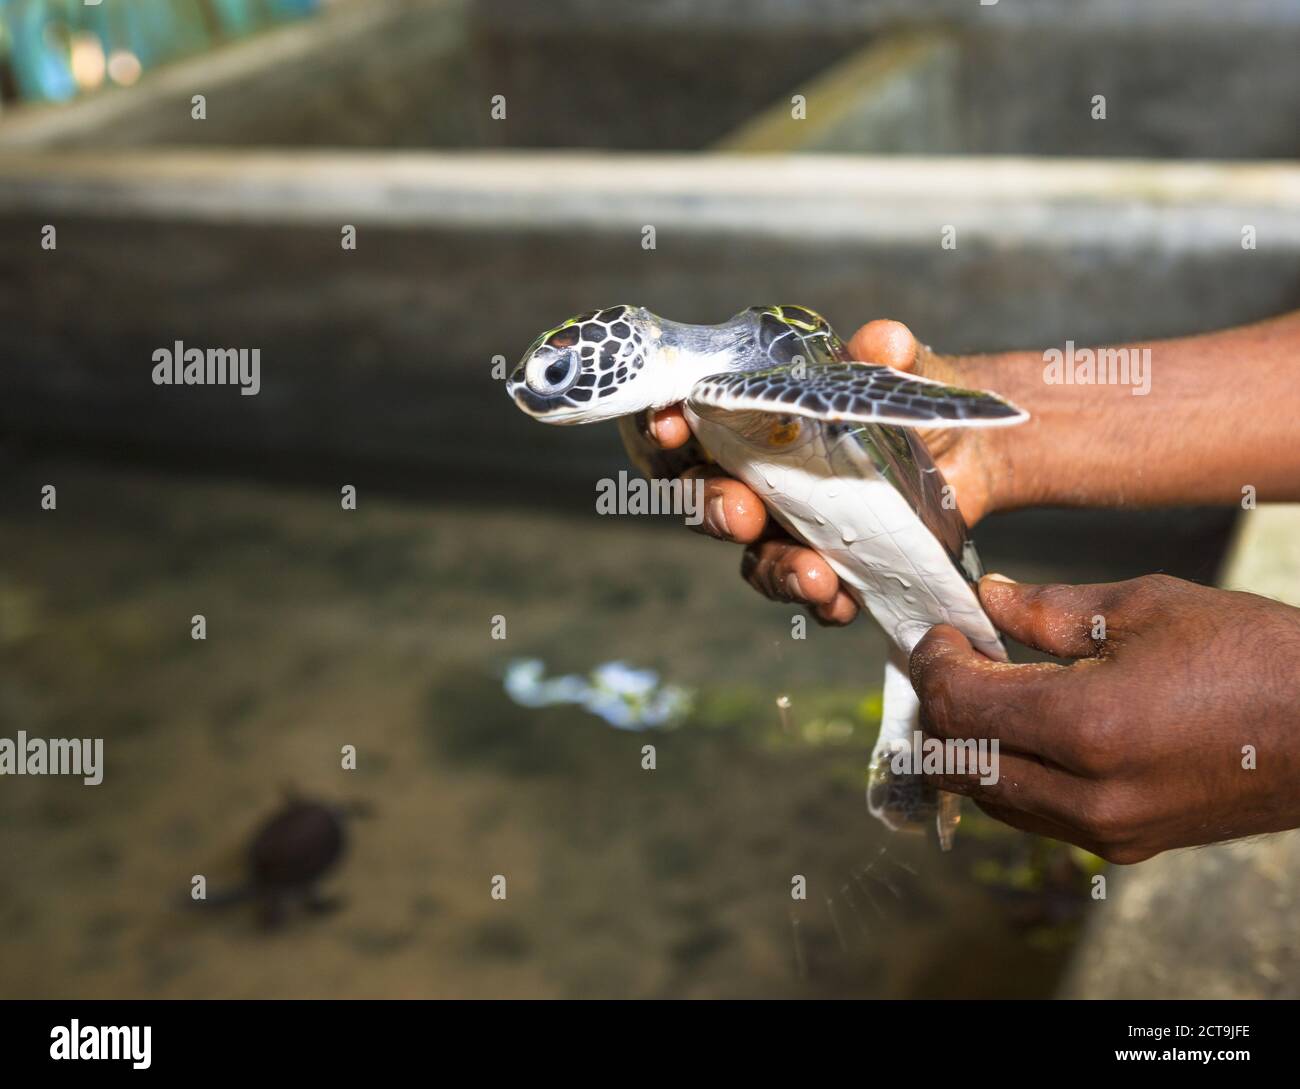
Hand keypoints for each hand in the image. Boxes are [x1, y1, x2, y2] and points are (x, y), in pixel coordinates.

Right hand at [649, 319, 1012, 623]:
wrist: (965, 451)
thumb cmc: (905, 401)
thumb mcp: (898, 369)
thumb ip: (886, 355)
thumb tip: (885, 340)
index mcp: (753, 421)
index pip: (689, 424)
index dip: (665, 427)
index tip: (668, 426)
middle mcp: (758, 478)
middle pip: (707, 500)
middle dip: (713, 508)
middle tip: (739, 513)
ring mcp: (792, 527)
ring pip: (757, 557)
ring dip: (776, 570)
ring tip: (813, 575)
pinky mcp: (833, 565)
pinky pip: (815, 593)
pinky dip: (825, 602)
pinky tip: (844, 601)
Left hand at [911, 573, 1299, 861]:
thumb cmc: (1252, 657)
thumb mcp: (1145, 607)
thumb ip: (1047, 609)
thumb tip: (985, 597)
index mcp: (1087, 727)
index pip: (959, 707)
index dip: (933, 665)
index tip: (941, 632)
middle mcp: (1089, 794)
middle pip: (957, 762)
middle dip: (939, 707)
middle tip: (955, 660)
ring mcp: (1108, 830)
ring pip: (990, 797)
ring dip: (969, 745)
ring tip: (989, 690)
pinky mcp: (1127, 846)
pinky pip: (1035, 817)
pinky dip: (1010, 775)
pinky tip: (1028, 732)